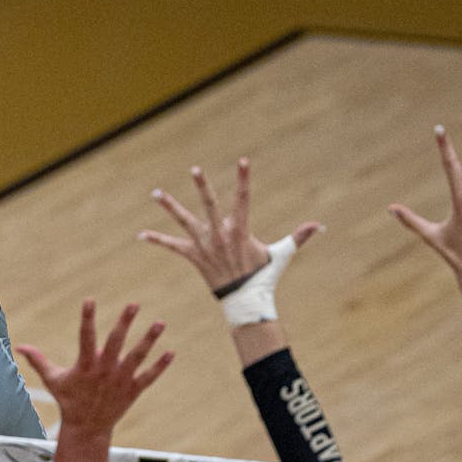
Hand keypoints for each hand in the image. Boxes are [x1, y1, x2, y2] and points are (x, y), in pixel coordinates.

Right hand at [14, 301, 172, 439]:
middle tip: (133, 304)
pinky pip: (149, 377)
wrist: (87, 428)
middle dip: (124, 323)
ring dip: (149, 340)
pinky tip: (171, 352)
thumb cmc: (69, 401)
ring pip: (137, 357)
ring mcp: (120, 380)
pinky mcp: (133, 390)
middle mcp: (105, 371)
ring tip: (159, 322)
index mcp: (86, 365)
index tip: (90, 300)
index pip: (85, 337)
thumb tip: (18, 347)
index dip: (87, 318)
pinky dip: (160, 366)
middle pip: (116, 342)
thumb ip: (38, 361)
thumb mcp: (52, 380)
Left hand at [140, 158, 321, 291]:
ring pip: (184, 221)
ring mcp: (204, 245)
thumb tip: (320, 226)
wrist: (245, 301)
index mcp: (240, 229)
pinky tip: (140, 235)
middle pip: (209, 205)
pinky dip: (157, 240)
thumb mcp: (281, 255)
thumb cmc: (263, 275)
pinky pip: (172, 247)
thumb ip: (299, 238)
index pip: (243, 198)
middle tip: (194, 168)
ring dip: (169, 207)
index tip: (243, 161)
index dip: (243, 179)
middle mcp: (219, 234)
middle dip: (202, 186)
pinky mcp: (193, 256)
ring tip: (155, 193)